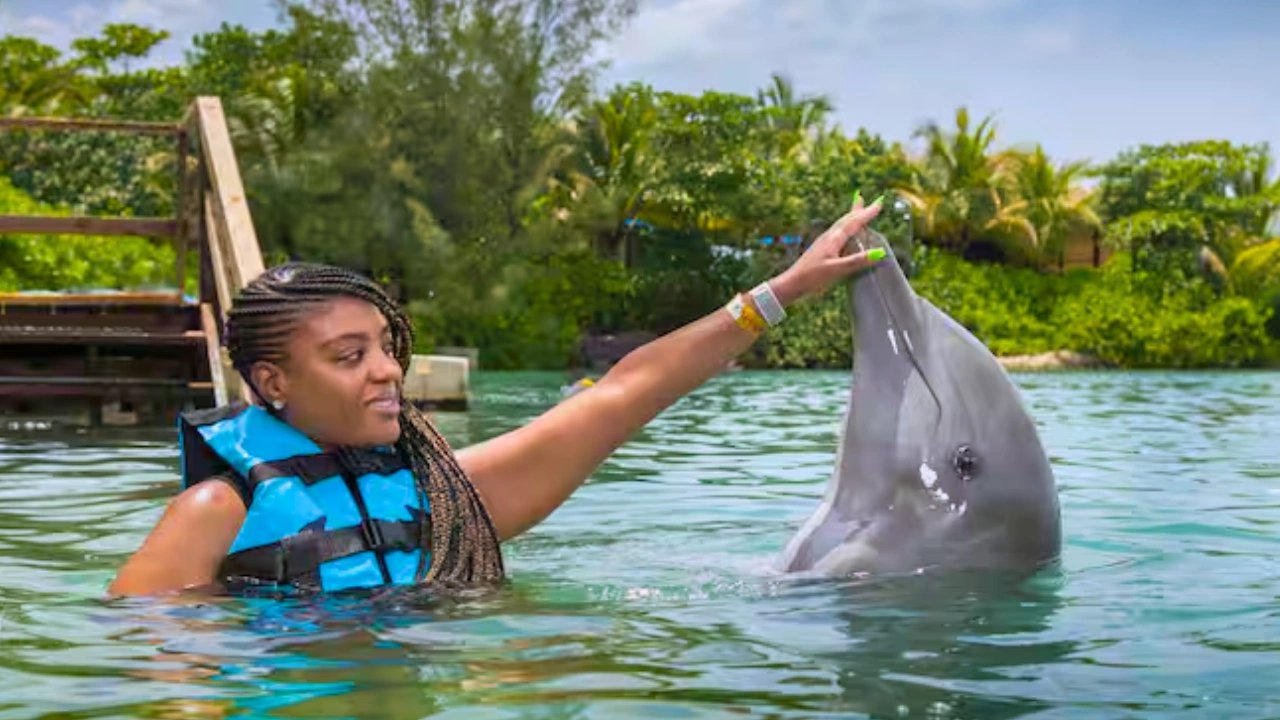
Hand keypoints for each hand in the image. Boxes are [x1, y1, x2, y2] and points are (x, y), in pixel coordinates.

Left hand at [767, 195, 885, 306]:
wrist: (791, 283)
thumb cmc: (812, 277)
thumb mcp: (837, 270)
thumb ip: (857, 261)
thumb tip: (879, 252)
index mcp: (833, 240)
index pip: (854, 223)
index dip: (867, 214)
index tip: (879, 203)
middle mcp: (829, 238)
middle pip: (845, 220)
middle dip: (857, 210)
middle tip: (863, 198)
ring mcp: (824, 243)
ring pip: (840, 226)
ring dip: (850, 218)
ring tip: (856, 211)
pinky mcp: (821, 250)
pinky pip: (837, 235)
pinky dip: (845, 230)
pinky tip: (843, 236)